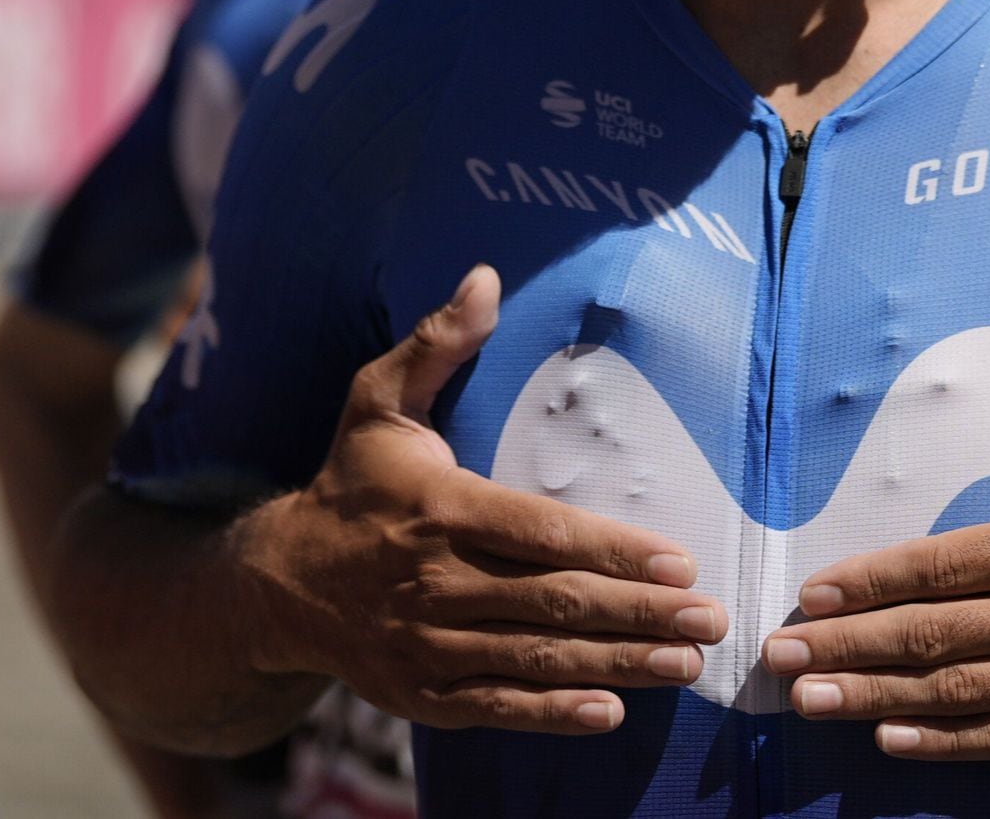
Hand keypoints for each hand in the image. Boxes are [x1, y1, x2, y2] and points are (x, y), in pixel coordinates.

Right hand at [233, 265, 729, 736]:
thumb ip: (437, 343)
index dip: (612, 550)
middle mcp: (435, 582)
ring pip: (536, 657)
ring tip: (684, 665)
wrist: (279, 583)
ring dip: (617, 664)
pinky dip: (552, 713)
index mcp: (440, 508)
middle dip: (639, 614)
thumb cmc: (351, 483)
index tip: (678, 561)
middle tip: (709, 620)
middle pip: (553, 602)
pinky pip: (497, 705)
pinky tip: (609, 711)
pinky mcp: (423, 693)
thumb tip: (486, 276)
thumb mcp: (378, 403)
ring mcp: (427, 645)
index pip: (541, 532)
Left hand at [767, 295, 989, 760]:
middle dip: (850, 647)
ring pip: (963, 694)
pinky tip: (892, 739)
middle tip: (780, 655)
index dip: (876, 580)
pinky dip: (947, 744)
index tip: (815, 590)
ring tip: (810, 701)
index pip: (953, 563)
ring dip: (878, 698)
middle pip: (939, 637)